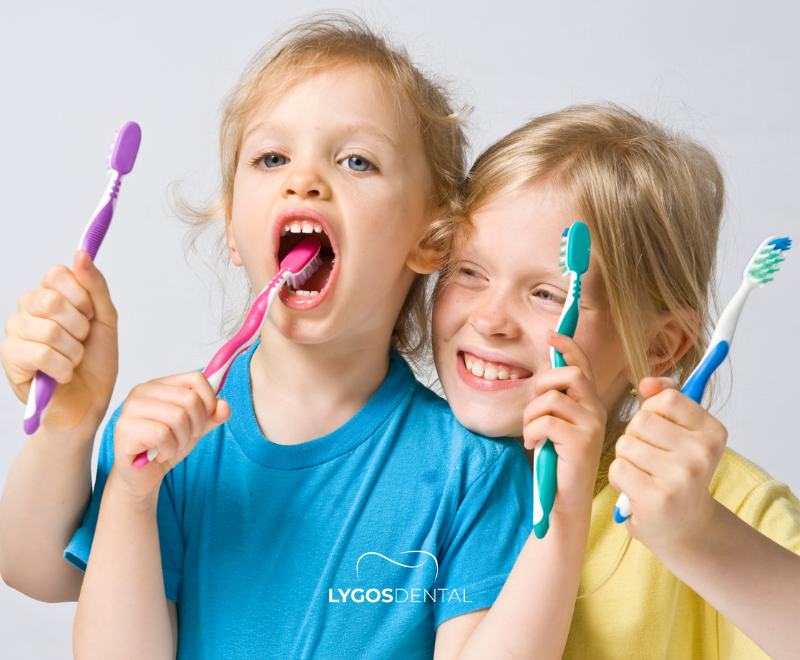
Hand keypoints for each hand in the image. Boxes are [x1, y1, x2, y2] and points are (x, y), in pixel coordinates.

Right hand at [1, 250, 117, 431]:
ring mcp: (16, 333)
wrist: (89, 402)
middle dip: (79, 326)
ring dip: (73, 351)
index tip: (90, 315)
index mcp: (50, 295)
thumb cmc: (95, 362)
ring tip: (74, 360)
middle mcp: (27, 309)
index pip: (58, 274)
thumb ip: (96, 286)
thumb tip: (81, 254)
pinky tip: (64, 374)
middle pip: (50, 300)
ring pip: (47, 330)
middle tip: (82, 341)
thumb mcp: (106, 319)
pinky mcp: (11, 358)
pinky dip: (62, 367)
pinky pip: (38, 353)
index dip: (81, 296)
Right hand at [111, 371, 229, 500]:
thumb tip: (224, 405)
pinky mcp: (125, 429)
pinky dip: (169, 450)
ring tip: (171, 446)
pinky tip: (159, 454)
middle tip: (184, 438)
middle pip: (190, 399)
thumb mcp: (195, 428)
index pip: (196, 379)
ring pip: (178, 417)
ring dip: (182, 440)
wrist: (142, 476)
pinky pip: (162, 435)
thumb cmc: (165, 446)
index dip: (209, 401)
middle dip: (196, 426)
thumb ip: (212, 416)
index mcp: (160, 385)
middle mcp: (142, 391)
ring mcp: (130, 408)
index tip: (202, 420)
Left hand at [522, 330, 606, 514]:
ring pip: (551, 398)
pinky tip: (533, 444)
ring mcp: (592, 426)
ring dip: (530, 414)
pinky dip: (531, 431)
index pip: (581, 365)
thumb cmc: (555, 462)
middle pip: (568, 374)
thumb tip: (544, 367)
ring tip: (530, 433)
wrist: (563, 501)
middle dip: (542, 383)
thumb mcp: (553, 423)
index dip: (567, 346)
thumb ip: (553, 398)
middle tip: (533, 406)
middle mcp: (596, 411)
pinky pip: (545, 421)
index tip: (550, 334)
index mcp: (590, 404)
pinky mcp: (581, 442)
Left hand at [609, 377, 727, 551]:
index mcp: (713, 433)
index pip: (667, 399)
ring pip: (626, 443)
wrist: (684, 527)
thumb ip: (666, 399)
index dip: (652, 411)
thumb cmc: (677, 473)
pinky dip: (619, 477)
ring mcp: (681, 478)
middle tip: (650, 458)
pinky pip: (618, 468)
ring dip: (626, 457)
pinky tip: (636, 490)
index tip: (661, 432)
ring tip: (644, 474)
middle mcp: (702, 454)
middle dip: (636, 435)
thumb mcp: (681, 433)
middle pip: (641, 420)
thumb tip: (646, 382)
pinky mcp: (657, 499)